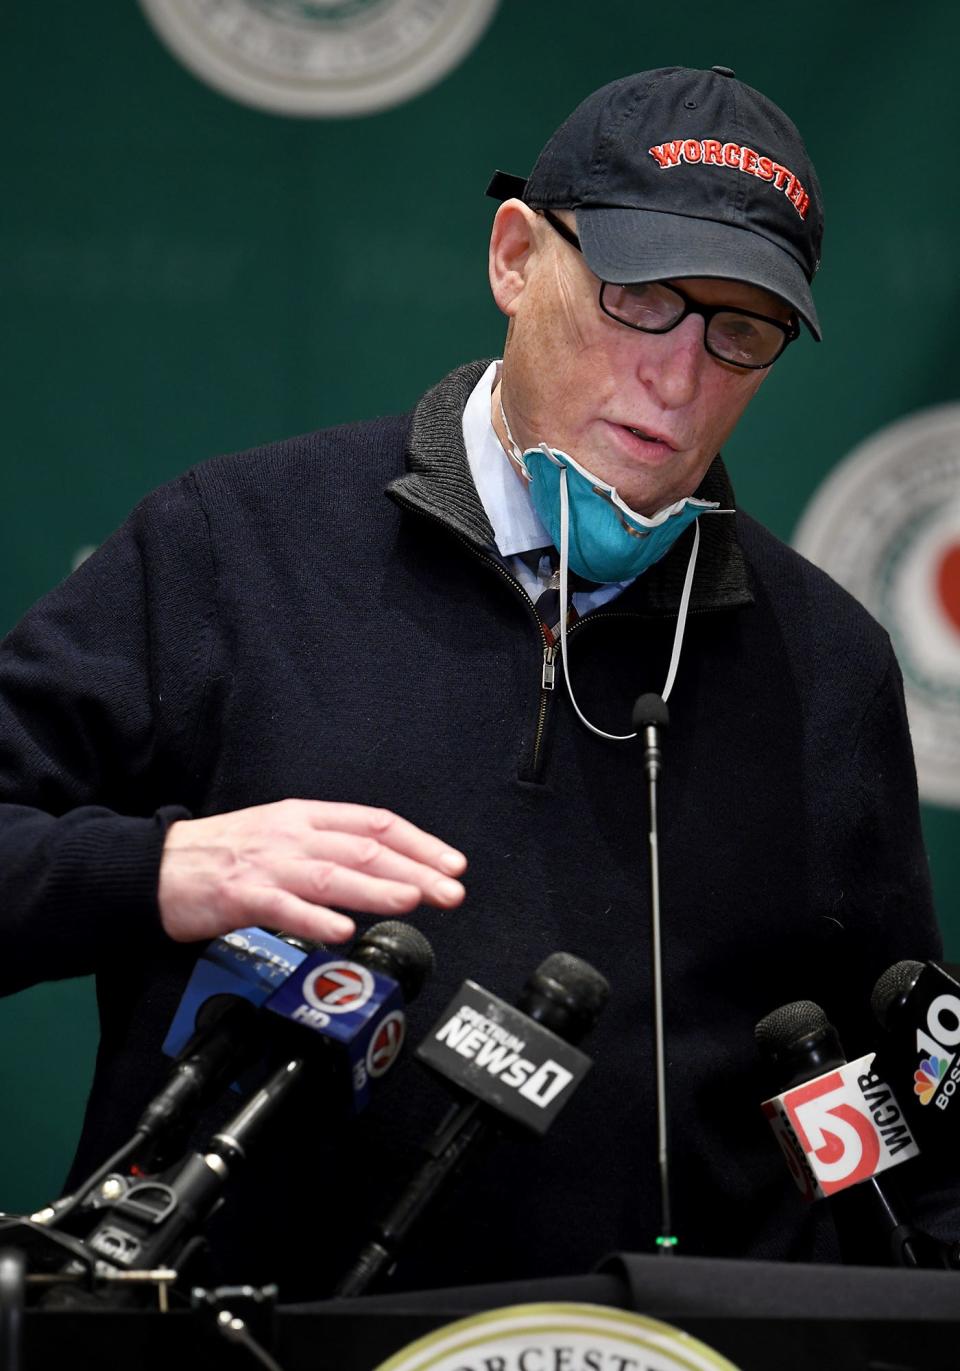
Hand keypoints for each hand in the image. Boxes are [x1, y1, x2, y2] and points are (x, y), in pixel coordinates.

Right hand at [157, 798, 466, 944]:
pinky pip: (283, 908)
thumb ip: (331, 848)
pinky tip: (341, 929)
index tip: (452, 863)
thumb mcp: (283, 835)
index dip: (419, 843)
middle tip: (450, 890)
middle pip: (364, 849)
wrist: (156, 867)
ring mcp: (267, 865)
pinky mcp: (240, 895)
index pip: (375, 824)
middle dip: (415, 869)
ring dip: (376, 888)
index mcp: (306, 817)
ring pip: (331, 874)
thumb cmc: (224, 855)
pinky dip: (314, 918)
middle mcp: (293, 835)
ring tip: (412, 899)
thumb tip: (388, 868)